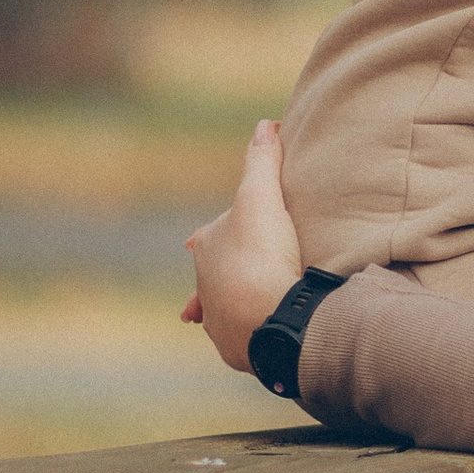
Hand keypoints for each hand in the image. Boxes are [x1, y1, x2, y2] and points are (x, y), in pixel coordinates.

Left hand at [183, 119, 304, 371]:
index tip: (236, 229)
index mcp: (206, 248)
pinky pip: (241, 335)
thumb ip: (262, 161)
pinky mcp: (236, 348)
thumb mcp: (262, 197)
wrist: (269, 318)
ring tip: (248, 304)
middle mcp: (204, 286)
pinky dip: (247, 330)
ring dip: (233, 304)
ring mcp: (219, 320)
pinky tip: (255, 330)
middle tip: (249, 268)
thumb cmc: (261, 255)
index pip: (213, 233)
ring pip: (223, 307)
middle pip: (217, 272)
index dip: (226, 229)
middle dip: (226, 270)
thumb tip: (266, 124)